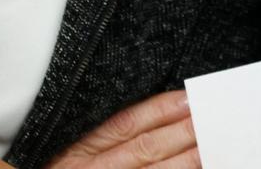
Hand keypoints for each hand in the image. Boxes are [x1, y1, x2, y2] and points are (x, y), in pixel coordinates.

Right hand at [46, 90, 199, 168]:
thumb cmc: (52, 166)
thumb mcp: (64, 145)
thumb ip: (94, 132)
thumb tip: (144, 113)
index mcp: (79, 147)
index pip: (126, 123)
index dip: (158, 109)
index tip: (186, 98)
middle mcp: (94, 168)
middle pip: (144, 148)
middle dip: (179, 132)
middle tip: (208, 118)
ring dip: (183, 161)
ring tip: (207, 147)